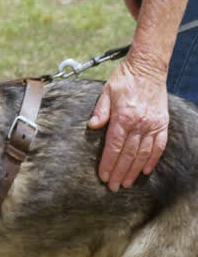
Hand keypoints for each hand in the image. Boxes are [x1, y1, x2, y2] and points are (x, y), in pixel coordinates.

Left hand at [88, 56, 168, 190]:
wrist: (148, 69)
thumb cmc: (124, 80)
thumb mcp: (106, 92)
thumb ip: (100, 111)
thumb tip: (92, 126)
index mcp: (123, 117)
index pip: (114, 146)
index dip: (108, 163)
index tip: (103, 176)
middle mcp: (140, 124)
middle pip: (128, 154)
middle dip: (119, 172)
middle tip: (113, 187)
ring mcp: (153, 125)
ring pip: (143, 154)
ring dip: (134, 170)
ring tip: (127, 183)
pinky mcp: (162, 124)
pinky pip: (159, 146)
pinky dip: (152, 160)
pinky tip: (145, 170)